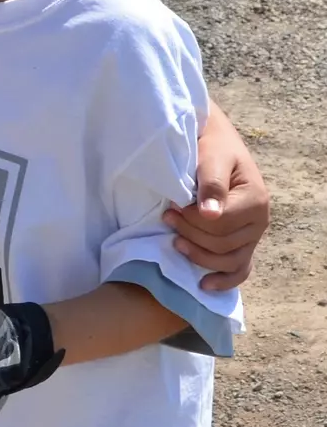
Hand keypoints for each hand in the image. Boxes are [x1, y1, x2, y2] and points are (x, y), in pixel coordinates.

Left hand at [166, 116, 270, 290]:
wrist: (216, 141)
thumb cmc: (212, 146)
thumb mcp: (211, 158)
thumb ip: (212, 185)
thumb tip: (209, 214)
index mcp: (255, 200)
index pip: (221, 224)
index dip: (192, 220)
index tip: (170, 206)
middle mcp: (260, 221)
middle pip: (223, 244)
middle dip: (190, 233)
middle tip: (166, 217)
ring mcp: (253, 234)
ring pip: (229, 260)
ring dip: (199, 255)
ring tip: (175, 242)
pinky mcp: (244, 241)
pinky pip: (240, 267)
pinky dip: (224, 279)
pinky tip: (205, 285)